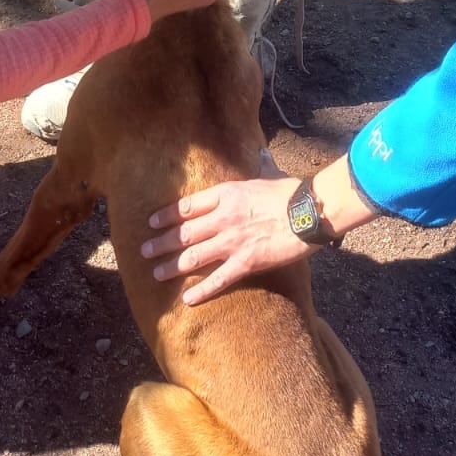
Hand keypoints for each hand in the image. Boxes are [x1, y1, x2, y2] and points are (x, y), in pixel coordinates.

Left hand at [141, 174, 310, 304]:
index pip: (187, 206)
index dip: (167, 216)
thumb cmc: (292, 192)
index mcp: (226, 195)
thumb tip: (261, 156)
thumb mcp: (268, 174)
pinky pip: (219, 279)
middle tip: (144, 251)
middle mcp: (223, 218)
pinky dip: (202, 291)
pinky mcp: (247, 262)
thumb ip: (259, 168)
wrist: (311, 210)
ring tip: (156, 273)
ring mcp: (233, 241)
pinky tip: (187, 300)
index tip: (152, 222)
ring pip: (193, 257)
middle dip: (161, 243)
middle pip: (184, 232)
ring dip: (172, 266)